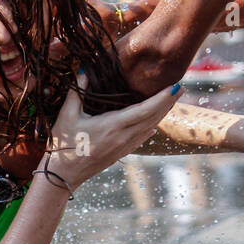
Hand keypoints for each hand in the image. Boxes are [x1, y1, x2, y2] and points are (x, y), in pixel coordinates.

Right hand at [44, 75, 178, 188]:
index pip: (145, 110)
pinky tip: (154, 123)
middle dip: (168, 102)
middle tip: (180, 88)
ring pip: (149, 127)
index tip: (176, 87)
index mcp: (113, 125)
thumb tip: (84, 70)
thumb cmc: (63, 143)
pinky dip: (150, 126)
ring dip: (162, 113)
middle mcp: (123, 137)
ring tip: (171, 100)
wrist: (64, 174)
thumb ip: (76, 92)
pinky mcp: (121, 152)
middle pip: (153, 118)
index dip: (162, 98)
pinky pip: (141, 137)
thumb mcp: (67, 115)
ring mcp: (124, 146)